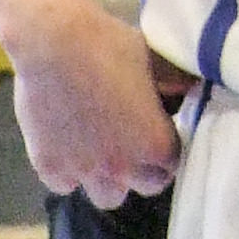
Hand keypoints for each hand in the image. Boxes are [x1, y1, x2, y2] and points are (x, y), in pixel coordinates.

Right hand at [1, 0, 180, 207]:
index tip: (160, 136)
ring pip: (106, 196)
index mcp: (156, 145)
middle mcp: (122, 167)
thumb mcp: (159, 63)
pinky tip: (70, 148)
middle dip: (144, 170)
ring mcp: (83, 170)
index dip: (168, 151)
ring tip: (103, 152)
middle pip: (145, 187)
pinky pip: (64, 184)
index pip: (172, 166)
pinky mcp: (47, 165)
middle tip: (135, 145)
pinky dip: (68, 172)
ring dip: (108, 179)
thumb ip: (176, 87)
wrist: (54, 42)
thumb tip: (192, 92)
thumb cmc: (113, 45)